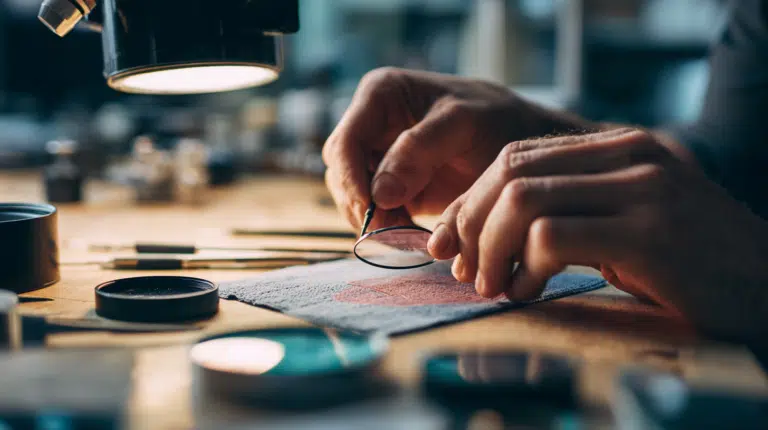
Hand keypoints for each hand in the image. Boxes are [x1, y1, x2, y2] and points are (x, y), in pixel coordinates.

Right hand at [322, 67, 590, 229]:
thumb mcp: (464, 124)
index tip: (372, 211)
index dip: (351, 180)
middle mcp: (372, 123)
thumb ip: (421, 150)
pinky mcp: (391, 184)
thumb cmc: (497, 121)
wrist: (521, 143)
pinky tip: (409, 232)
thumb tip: (378, 193)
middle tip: (392, 230)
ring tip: (406, 231)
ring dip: (373, 219)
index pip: (345, 143)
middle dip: (361, 204)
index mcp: (381, 95)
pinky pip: (373, 209)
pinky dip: (385, 225)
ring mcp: (379, 155)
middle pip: (341, 172)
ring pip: (352, 195)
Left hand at [429, 128, 767, 342]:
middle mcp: (629, 154)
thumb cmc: (686, 267)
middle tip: (467, 269)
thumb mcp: (620, 225)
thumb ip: (564, 212)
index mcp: (617, 147)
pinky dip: (523, 269)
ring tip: (495, 285)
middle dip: (471, 223)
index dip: (471, 200)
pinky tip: (529, 293)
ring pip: (521, 199)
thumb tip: (480, 233)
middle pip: (509, 171)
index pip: (515, 156)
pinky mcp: (650, 232)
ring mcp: (643, 188)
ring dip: (491, 248)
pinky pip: (550, 238)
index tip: (451, 241)